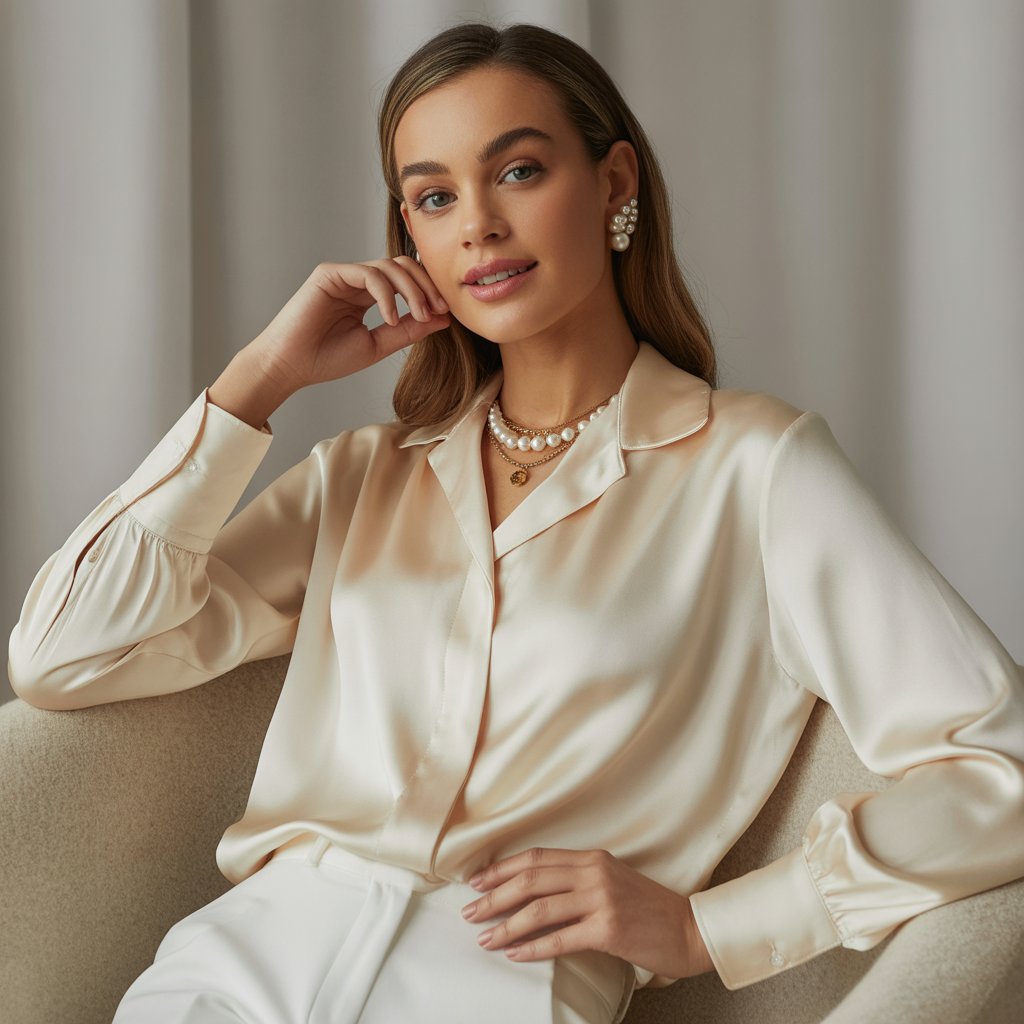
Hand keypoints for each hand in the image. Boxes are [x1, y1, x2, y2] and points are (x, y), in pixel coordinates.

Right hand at [251, 257, 451, 393]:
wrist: (292, 366)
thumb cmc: (328, 359)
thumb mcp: (378, 345)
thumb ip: (409, 330)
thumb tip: (442, 318)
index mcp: (369, 296)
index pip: (406, 280)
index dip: (428, 291)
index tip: (445, 312)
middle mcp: (357, 281)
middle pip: (402, 265)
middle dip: (425, 285)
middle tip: (438, 308)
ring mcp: (343, 274)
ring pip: (389, 266)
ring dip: (411, 290)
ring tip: (418, 316)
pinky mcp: (330, 274)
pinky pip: (369, 274)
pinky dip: (387, 296)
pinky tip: (391, 318)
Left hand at [460, 847, 715, 980]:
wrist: (689, 930)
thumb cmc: (649, 910)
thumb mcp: (612, 881)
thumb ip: (579, 879)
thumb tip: (535, 891)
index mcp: (592, 858)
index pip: (536, 857)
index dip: (502, 868)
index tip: (477, 881)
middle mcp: (594, 872)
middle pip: (531, 879)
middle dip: (495, 896)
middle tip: (469, 911)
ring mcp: (602, 898)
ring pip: (539, 909)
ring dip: (506, 924)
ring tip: (485, 938)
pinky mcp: (608, 928)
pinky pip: (560, 938)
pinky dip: (532, 947)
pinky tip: (515, 954)